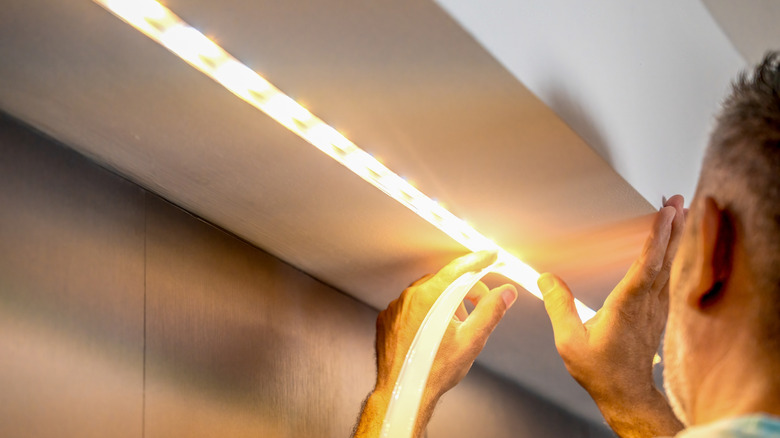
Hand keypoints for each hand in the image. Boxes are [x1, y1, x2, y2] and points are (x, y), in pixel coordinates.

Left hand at [353, 251, 517, 437]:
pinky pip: (410, 306)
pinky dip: (425, 313)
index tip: (491, 256)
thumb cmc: (434, 372)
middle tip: (479, 306)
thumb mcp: (472, 341)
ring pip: (426, 294)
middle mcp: (409, 297)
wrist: (403, 393)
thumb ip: (491, 311)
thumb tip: (506, 293)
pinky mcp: (386, 319)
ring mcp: (395, 308)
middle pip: (444, 281)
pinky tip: (433, 333)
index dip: (479, 261)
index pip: (459, 269)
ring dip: (444, 303)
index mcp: (430, 297)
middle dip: (465, 290)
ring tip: (456, 327)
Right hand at [539, 195, 685, 437]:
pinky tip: (668, 247)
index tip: (665, 212)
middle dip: (672, 226)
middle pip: (664, 258)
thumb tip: (545, 278)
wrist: (627, 394)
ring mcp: (655, 308)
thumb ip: (558, 306)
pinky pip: (666, 276)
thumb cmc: (600, 370)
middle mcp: (647, 303)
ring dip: (673, 237)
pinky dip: (669, 255)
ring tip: (676, 213)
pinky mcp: (656, 313)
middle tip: (676, 200)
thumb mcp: (569, 340)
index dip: (657, 236)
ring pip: (668, 265)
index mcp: (627, 305)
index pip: (647, 264)